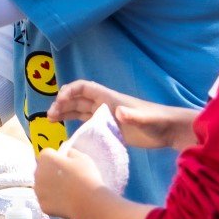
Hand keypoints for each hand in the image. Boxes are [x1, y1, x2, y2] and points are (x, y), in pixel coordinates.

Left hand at [33, 147, 102, 218]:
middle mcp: (37, 173)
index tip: (67, 165)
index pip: (48, 154)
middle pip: (43, 171)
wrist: (88, 202)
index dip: (58, 159)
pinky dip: (54, 202)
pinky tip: (66, 203)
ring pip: (43, 187)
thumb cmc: (86, 176)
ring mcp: (38, 191)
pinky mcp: (42, 205)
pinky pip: (47, 201)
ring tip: (68, 193)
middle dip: (52, 173)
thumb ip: (71, 152)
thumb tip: (67, 153)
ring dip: (51, 188)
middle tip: (68, 180)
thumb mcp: (82, 158)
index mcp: (45, 158)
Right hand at [48, 80, 197, 151]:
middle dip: (61, 104)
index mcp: (109, 98)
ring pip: (79, 110)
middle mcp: (104, 105)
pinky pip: (87, 123)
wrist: (169, 131)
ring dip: (64, 112)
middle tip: (50, 116)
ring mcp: (106, 117)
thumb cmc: (158, 121)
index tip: (59, 102)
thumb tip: (119, 112)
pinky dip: (75, 123)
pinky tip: (67, 130)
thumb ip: (134, 115)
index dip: (69, 91)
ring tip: (50, 120)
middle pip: (77, 100)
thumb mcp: (146, 119)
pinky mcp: (109, 129)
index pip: (84, 88)